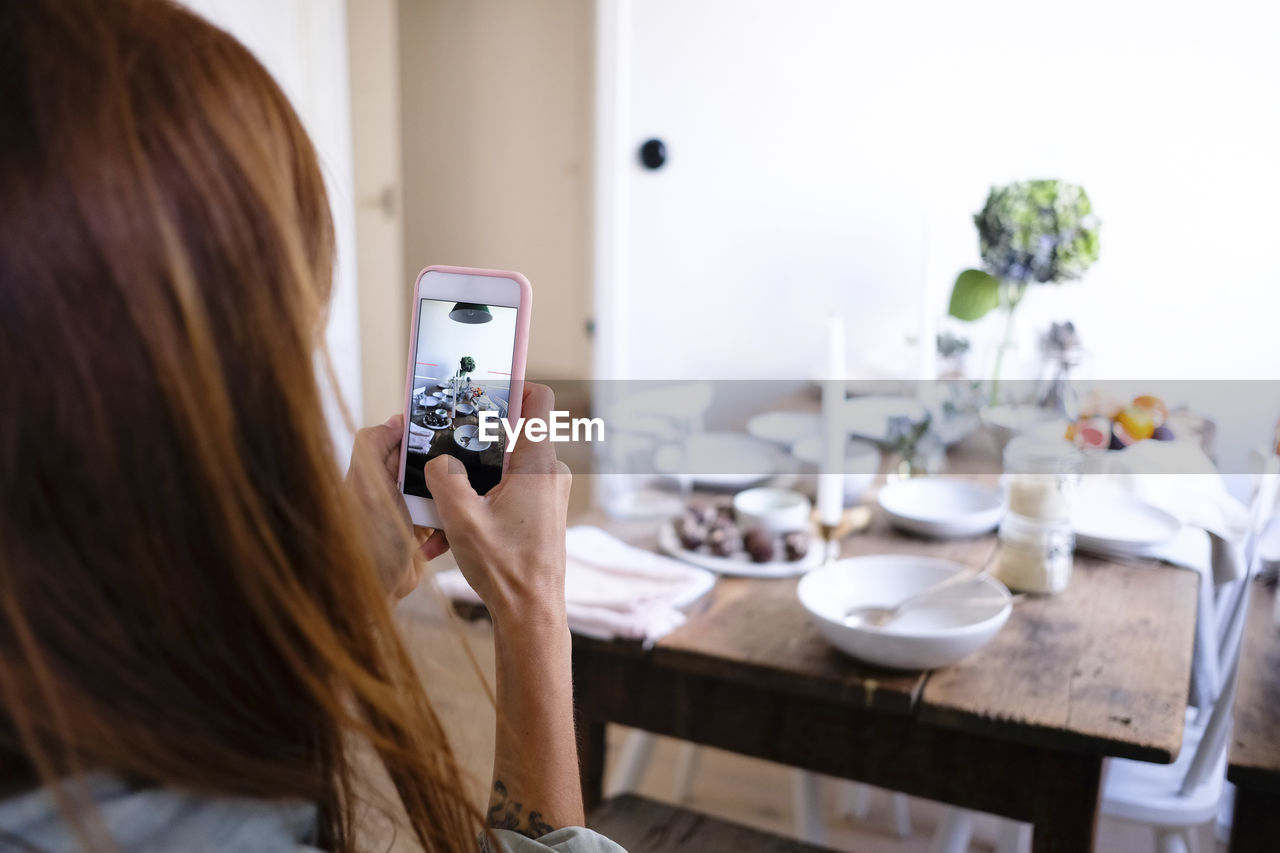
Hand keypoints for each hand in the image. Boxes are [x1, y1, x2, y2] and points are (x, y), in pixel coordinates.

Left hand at [347, 414, 450, 599]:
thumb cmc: (365, 540)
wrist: (372, 592)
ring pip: (443, 489)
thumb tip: (395, 419)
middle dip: (449, 465)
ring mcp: (408, 509)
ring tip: (459, 502)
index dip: (429, 429)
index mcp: (377, 469)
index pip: (407, 437)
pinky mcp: (421, 531)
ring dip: (451, 498)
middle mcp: (392, 486)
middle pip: (431, 462)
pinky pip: (445, 518)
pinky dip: (448, 525)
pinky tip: (443, 536)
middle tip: (470, 465)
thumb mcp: (365, 485)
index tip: (456, 424)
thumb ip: (373, 446)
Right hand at [423, 383, 571, 627]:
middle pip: (507, 437)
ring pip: (500, 472)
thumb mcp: (461, 518)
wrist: (531, 616)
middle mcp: (549, 473)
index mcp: (536, 463)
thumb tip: (437, 460)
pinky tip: (445, 539)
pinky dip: (477, 509)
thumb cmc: (505, 568)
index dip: (513, 385)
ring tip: (436, 516)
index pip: (538, 400)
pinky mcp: (540, 514)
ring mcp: (547, 494)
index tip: (482, 386)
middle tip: (438, 456)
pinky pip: (505, 496)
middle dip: (469, 448)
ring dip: (466, 489)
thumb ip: (444, 477)